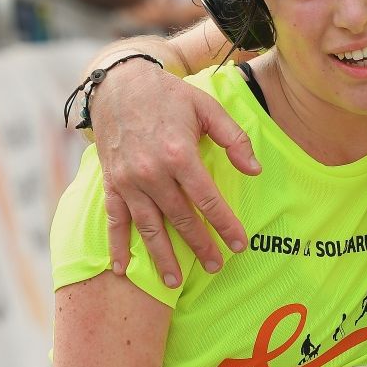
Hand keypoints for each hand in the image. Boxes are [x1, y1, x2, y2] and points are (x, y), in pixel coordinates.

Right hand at [89, 58, 259, 286]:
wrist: (120, 85)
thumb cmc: (169, 96)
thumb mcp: (208, 107)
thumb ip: (234, 138)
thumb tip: (254, 170)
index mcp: (180, 155)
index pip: (208, 199)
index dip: (225, 224)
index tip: (239, 244)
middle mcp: (152, 173)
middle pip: (180, 218)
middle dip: (200, 246)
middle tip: (216, 267)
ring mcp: (129, 181)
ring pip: (148, 227)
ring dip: (162, 256)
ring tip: (174, 282)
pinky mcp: (111, 184)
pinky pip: (114, 220)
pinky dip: (116, 245)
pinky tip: (122, 269)